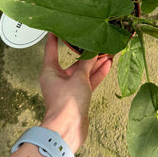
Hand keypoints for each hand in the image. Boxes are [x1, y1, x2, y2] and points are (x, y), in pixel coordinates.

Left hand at [39, 33, 112, 152]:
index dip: (56, 38)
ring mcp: (69, 88)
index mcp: (50, 71)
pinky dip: (97, 74)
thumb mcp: (78, 77)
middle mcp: (58, 78)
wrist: (68, 129)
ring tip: (107, 52)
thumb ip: (87, 63)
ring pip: (83, 71)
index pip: (52, 49)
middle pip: (73, 61)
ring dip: (95, 63)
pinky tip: (107, 65)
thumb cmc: (66, 103)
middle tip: (96, 41)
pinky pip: (89, 81)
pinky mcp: (79, 96)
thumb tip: (93, 51)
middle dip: (86, 53)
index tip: (58, 27)